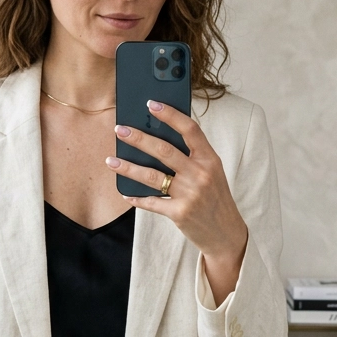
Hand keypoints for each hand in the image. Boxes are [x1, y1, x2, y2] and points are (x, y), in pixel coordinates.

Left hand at [106, 100, 247, 305]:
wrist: (225, 233)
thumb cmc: (214, 197)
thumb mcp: (211, 172)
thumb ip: (191, 156)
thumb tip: (157, 137)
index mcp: (210, 159)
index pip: (190, 130)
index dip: (170, 115)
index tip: (151, 104)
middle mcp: (201, 174)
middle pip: (164, 150)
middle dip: (139, 138)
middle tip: (119, 129)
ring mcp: (190, 194)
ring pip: (152, 176)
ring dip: (128, 167)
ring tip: (111, 160)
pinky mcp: (180, 213)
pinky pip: (152, 202)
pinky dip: (136, 198)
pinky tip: (125, 193)